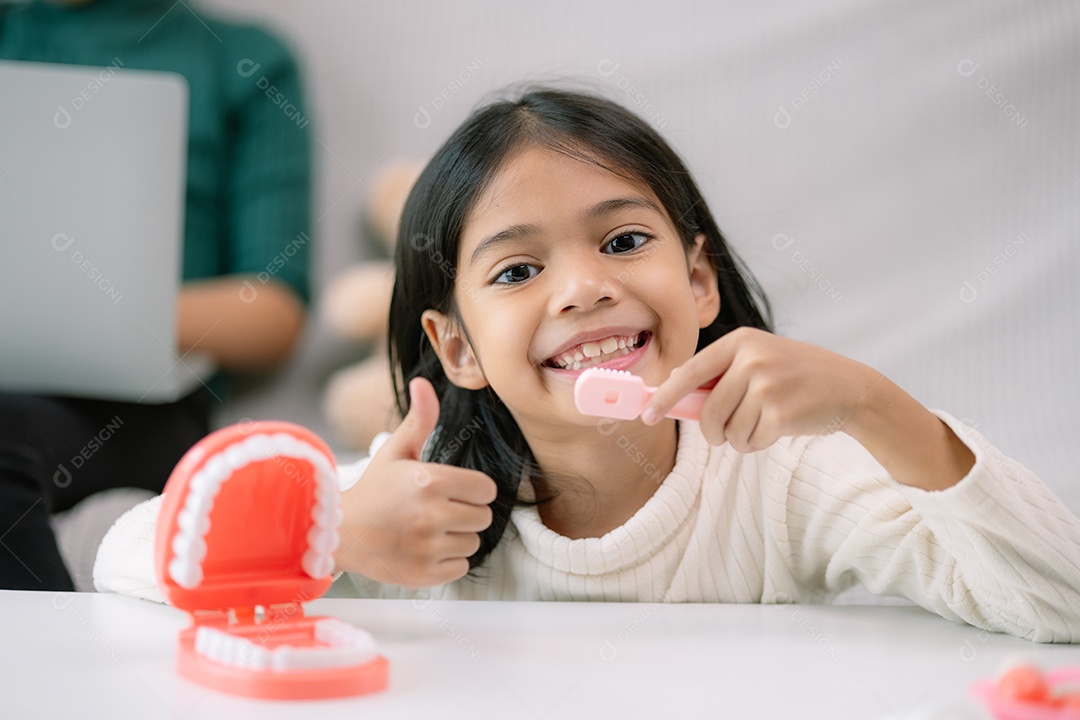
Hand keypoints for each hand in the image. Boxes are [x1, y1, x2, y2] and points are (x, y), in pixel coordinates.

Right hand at [334, 377, 497, 586]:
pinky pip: (461, 566)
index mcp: (431, 480)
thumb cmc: (375, 489)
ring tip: (428, 530)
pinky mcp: (424, 574)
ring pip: (473, 542)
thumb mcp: (396, 451)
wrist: (340, 532)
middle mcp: (432, 515)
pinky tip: (425, 549)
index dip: (472, 490)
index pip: (487, 490)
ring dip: (457, 537)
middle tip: (437, 510)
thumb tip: (422, 382)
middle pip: (483, 517)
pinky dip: (448, 561)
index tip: (452, 491)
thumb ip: (419, 419)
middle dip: (465, 513)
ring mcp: (428, 547)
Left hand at [643, 327, 881, 452]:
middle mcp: (752, 358)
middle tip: (724, 433)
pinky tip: (777, 427)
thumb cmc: (796, 377)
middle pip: (707, 411)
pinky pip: (749, 441)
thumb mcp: (759, 360)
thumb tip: (671, 393)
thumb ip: (720, 374)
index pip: (690, 371)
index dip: (664, 396)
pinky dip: (758, 443)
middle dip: (713, 431)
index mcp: (741, 340)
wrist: (849, 388)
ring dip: (739, 438)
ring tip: (761, 423)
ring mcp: (767, 384)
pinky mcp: (781, 412)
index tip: (647, 414)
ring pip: (728, 430)